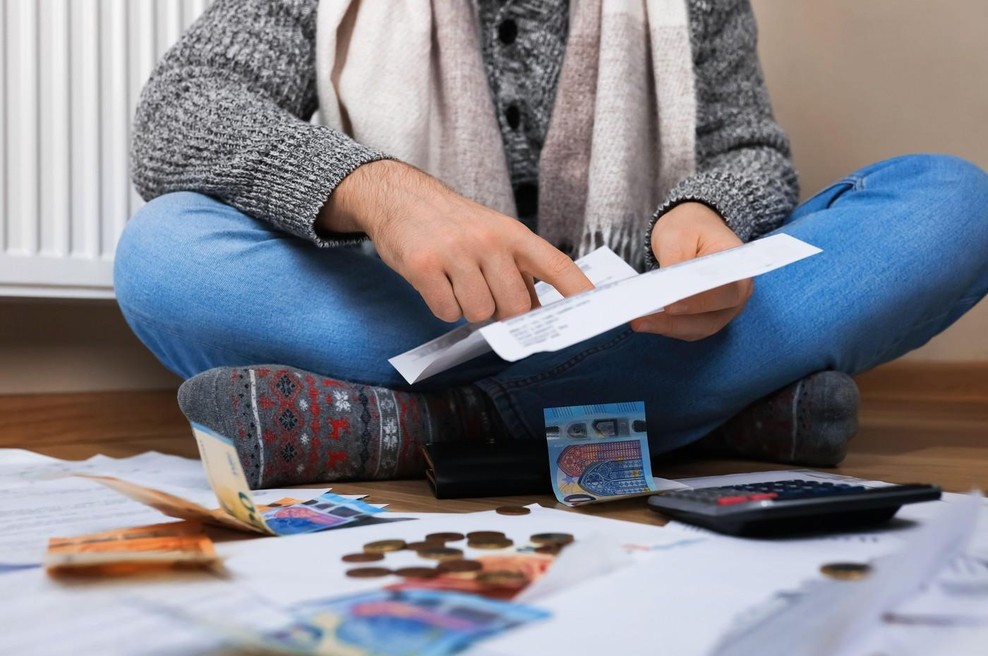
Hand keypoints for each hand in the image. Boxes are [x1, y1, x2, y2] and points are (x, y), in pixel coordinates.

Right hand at [318, 160, 593, 322]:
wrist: (399, 197)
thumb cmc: (452, 223)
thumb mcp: (491, 234)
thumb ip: (516, 268)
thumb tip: (534, 311)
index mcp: (512, 233)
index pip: (554, 264)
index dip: (577, 288)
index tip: (597, 306)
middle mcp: (488, 240)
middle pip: (513, 306)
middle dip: (501, 312)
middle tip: (482, 294)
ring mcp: (456, 253)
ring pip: (479, 313)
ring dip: (467, 308)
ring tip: (455, 282)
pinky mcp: (423, 266)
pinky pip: (446, 311)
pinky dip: (441, 307)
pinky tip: (435, 284)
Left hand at [629, 202, 752, 340]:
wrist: (694, 227)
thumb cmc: (690, 227)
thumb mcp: (678, 236)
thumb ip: (674, 264)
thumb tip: (663, 291)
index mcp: (738, 268)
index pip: (724, 292)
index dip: (698, 303)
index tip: (671, 306)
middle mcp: (737, 294)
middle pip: (710, 318)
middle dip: (675, 322)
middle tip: (642, 319)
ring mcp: (723, 309)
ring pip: (697, 328)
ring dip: (666, 328)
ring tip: (638, 322)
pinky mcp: (707, 316)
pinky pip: (688, 328)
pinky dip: (667, 327)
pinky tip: (645, 322)